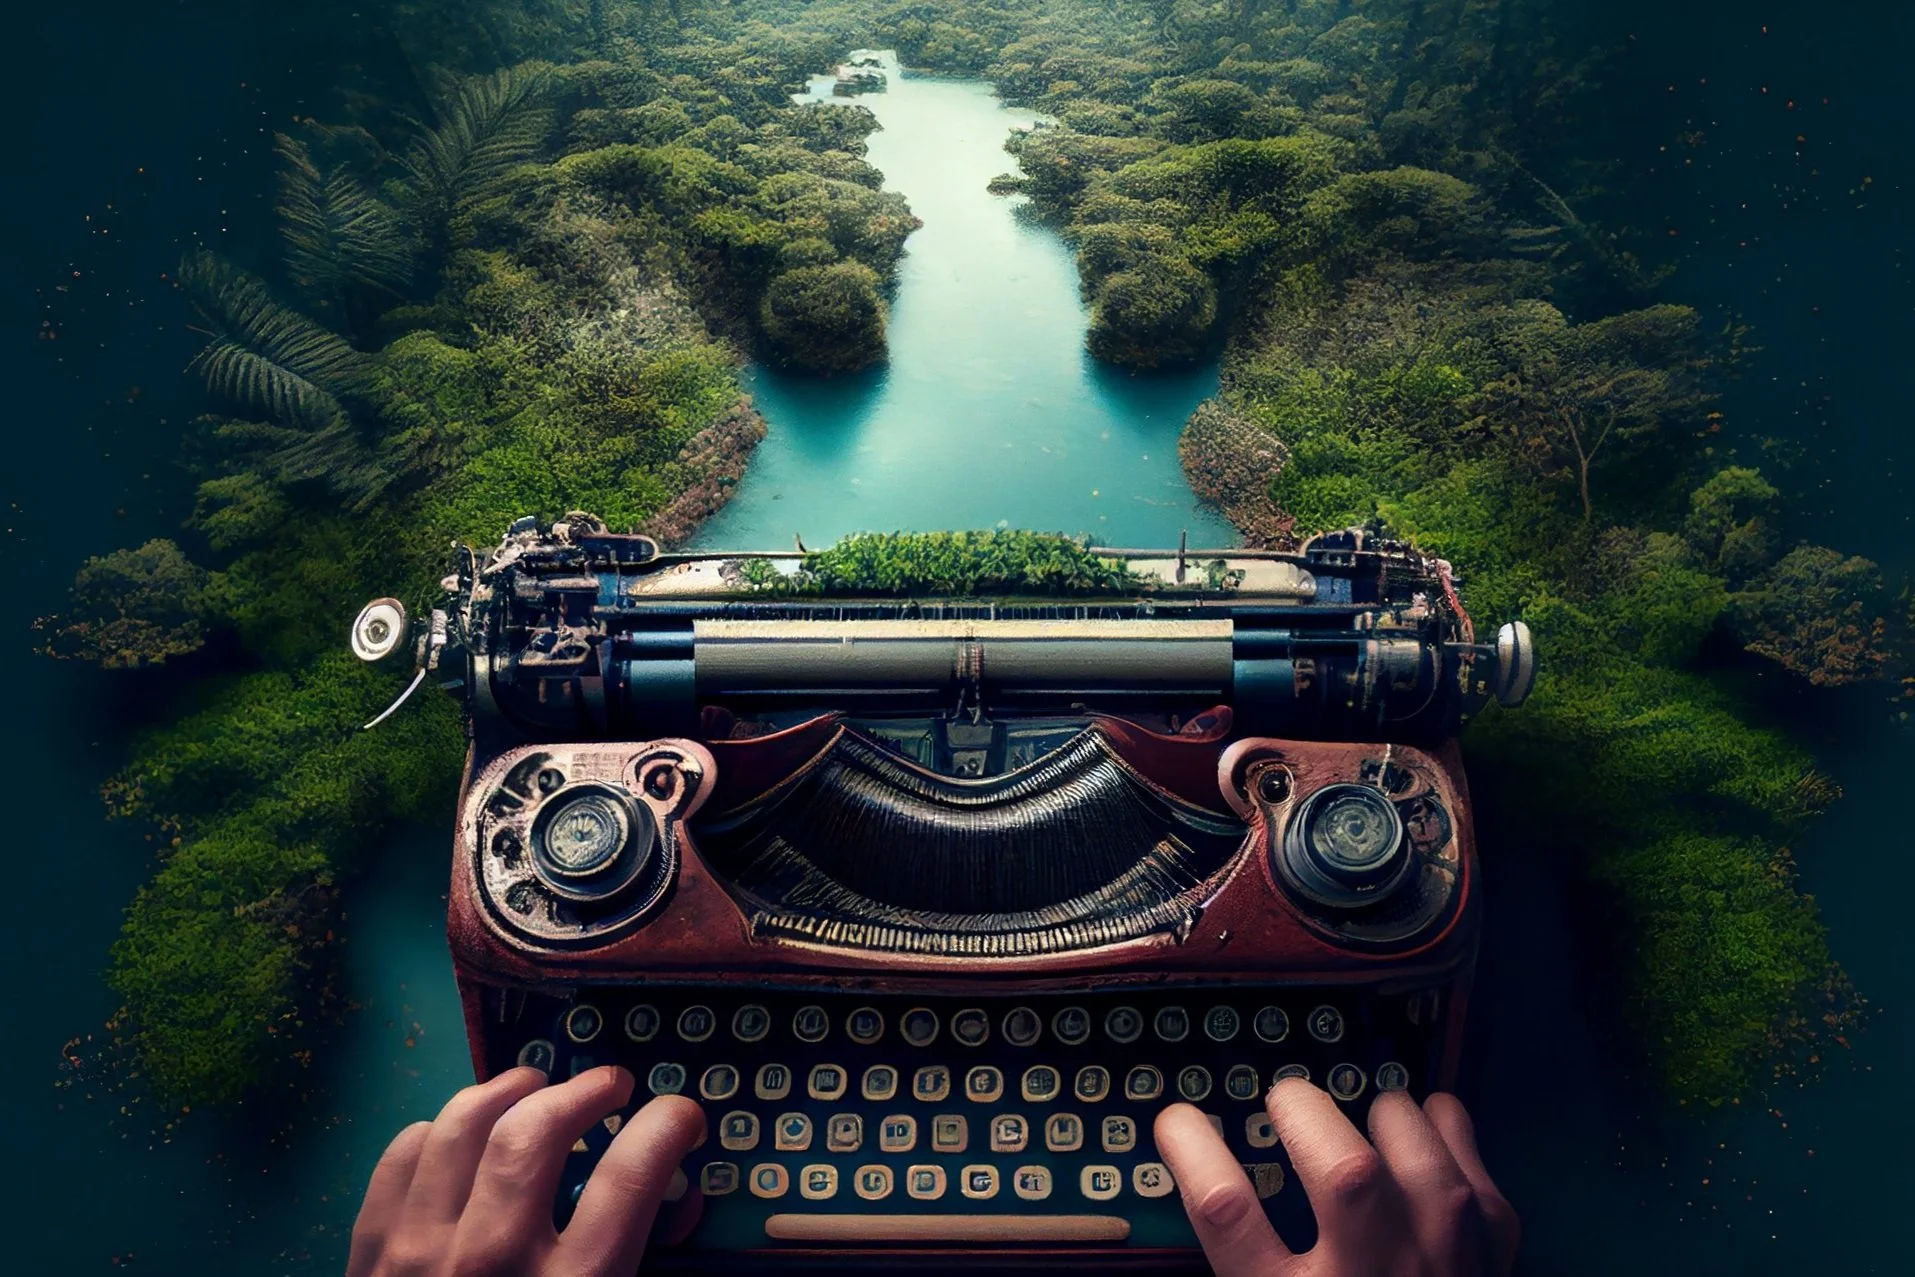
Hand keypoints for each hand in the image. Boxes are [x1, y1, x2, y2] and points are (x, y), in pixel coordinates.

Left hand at [347, 1066, 705, 1276]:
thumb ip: (630, 1269)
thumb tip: (669, 1206)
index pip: (632, 1175)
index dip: (667, 1126)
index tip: (680, 1116)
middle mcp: (493, 1263)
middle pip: (539, 1132)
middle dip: (585, 1091)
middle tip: (611, 1086)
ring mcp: (420, 1255)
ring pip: (462, 1127)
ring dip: (509, 1090)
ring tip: (538, 1085)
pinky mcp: (369, 1259)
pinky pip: (401, 1159)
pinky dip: (437, 1130)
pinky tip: (463, 1132)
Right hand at [1155, 1080, 1517, 1275]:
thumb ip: (1242, 1263)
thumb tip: (1210, 1209)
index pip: (1228, 1213)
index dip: (1195, 1151)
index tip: (1177, 1118)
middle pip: (1345, 1173)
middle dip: (1308, 1112)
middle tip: (1285, 1098)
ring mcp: (1435, 1276)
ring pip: (1425, 1174)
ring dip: (1392, 1121)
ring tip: (1365, 1110)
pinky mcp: (1489, 1272)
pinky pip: (1481, 1195)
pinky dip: (1457, 1146)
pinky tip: (1433, 1123)